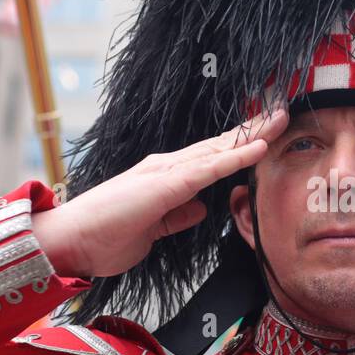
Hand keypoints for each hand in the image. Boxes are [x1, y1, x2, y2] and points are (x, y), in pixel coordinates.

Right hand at [32, 108, 287, 277]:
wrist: (70, 242)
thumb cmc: (104, 237)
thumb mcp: (153, 229)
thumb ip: (176, 217)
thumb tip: (200, 208)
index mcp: (165, 177)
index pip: (211, 157)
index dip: (240, 145)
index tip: (267, 134)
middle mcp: (167, 167)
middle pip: (220, 145)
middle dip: (254, 129)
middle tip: (283, 112)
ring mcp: (165, 173)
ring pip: (218, 149)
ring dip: (252, 134)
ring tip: (280, 118)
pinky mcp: (164, 186)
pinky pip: (208, 170)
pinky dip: (235, 158)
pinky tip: (258, 148)